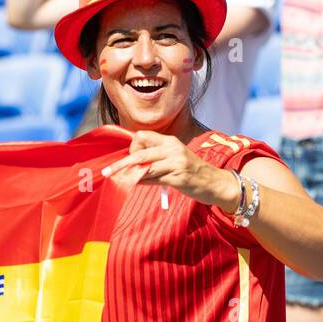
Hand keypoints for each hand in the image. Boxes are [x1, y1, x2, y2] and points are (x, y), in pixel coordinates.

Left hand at [101, 132, 236, 207]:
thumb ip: (153, 164)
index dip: (132, 148)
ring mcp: (176, 161)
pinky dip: (142, 182)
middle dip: (121, 163)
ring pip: (145, 167)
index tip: (130, 160)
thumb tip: (129, 171)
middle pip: (139, 152)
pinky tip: (137, 184)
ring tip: (122, 180)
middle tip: (107, 172)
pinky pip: (154, 178)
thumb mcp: (173, 163)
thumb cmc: (192, 174)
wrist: (215, 183)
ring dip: (130, 175)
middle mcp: (172, 148)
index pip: (142, 137)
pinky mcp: (179, 176)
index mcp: (169, 141)